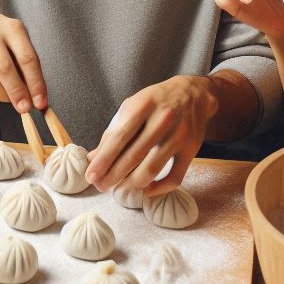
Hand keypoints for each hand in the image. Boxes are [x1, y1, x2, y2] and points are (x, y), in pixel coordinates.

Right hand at [0, 15, 46, 113]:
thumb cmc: (3, 46)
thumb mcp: (18, 48)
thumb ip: (27, 69)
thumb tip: (37, 100)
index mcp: (12, 27)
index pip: (27, 58)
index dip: (35, 83)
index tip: (40, 103)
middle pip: (4, 68)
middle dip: (16, 92)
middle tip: (24, 108)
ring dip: (0, 95)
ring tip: (6, 98)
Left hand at [85, 75, 217, 195]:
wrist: (193, 93)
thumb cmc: (155, 102)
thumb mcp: (132, 107)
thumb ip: (113, 131)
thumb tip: (93, 157)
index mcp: (143, 104)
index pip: (119, 137)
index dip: (103, 159)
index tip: (91, 175)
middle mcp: (163, 119)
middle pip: (134, 155)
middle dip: (113, 175)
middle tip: (100, 186)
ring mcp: (179, 135)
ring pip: (152, 168)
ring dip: (132, 182)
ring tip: (120, 187)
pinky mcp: (192, 149)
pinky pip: (175, 177)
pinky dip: (160, 188)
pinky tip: (146, 190)